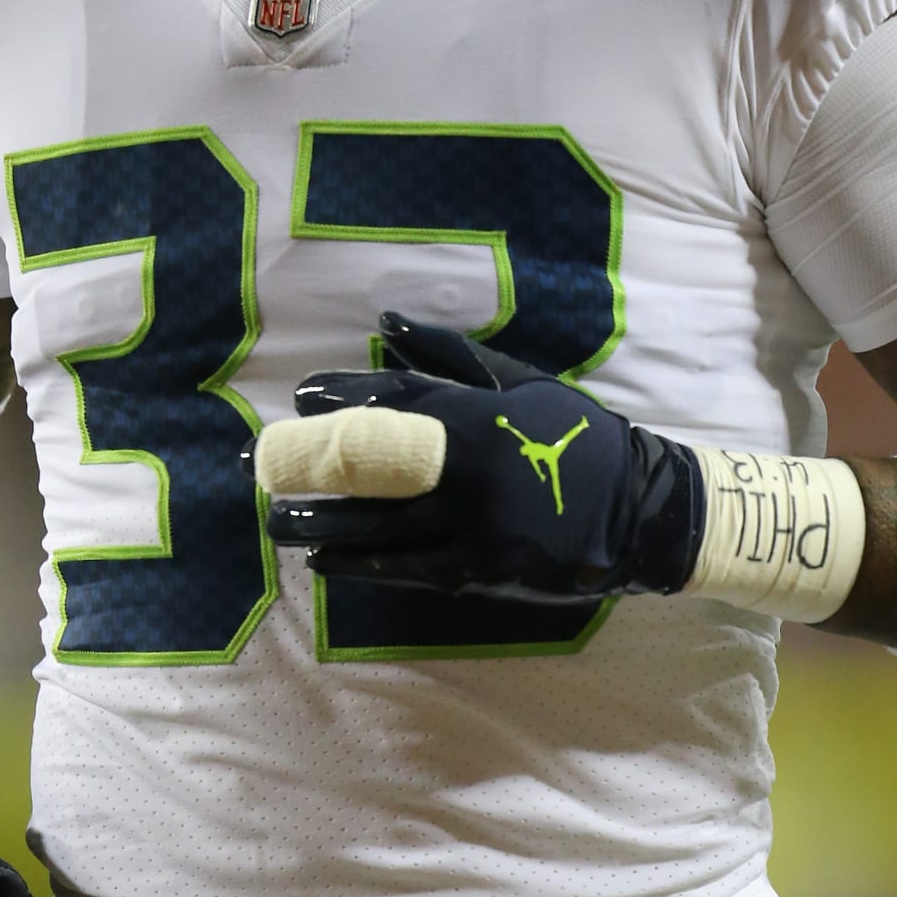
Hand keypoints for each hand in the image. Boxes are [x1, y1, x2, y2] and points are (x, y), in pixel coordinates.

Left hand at [258, 313, 700, 600]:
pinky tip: (321, 560)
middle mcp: (465, 470)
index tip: (299, 397)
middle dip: (308, 463)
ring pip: (376, 524)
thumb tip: (387, 326)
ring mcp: (469, 525)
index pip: (392, 403)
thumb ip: (453, 357)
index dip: (340, 398)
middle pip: (369, 466)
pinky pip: (403, 568)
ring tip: (273, 519)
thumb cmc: (576, 439)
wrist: (639, 510)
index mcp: (476, 417)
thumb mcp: (523, 385)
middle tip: (257, 463)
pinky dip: (358, 564)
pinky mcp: (477, 570)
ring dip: (318, 521)